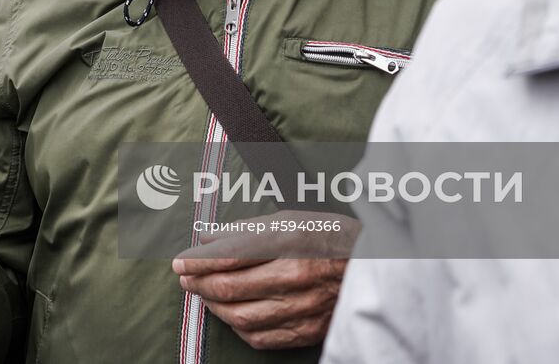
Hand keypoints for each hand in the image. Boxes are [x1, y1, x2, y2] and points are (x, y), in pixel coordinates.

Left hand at [172, 211, 358, 349]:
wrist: (378, 268)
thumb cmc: (331, 237)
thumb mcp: (291, 219)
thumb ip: (246, 229)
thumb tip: (207, 237)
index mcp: (291, 241)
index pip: (229, 255)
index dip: (198, 260)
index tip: (180, 261)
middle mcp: (296, 276)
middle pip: (231, 288)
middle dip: (200, 284)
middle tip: (186, 278)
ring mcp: (303, 308)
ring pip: (242, 316)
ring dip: (215, 307)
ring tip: (205, 295)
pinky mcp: (309, 331)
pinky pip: (262, 338)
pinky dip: (239, 328)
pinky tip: (231, 315)